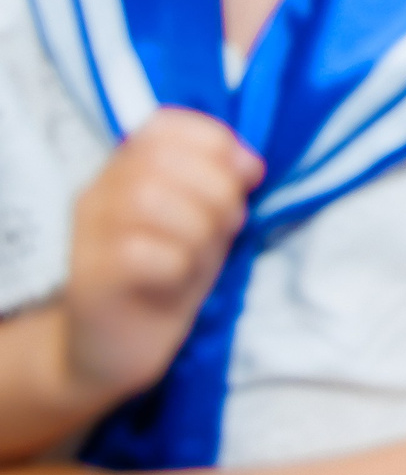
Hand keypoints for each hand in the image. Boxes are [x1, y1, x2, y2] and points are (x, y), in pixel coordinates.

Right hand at [62, 109, 262, 408]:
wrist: (116, 349)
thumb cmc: (167, 276)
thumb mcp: (205, 220)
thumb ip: (223, 185)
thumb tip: (249, 163)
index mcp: (128, 169)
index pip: (165, 125)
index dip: (215, 142)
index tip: (245, 175)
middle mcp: (100, 194)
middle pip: (161, 161)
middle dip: (216, 190)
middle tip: (227, 225)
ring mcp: (87, 235)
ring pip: (148, 202)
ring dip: (198, 228)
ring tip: (201, 255)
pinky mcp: (89, 279)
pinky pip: (138, 254)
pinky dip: (176, 264)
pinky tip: (176, 280)